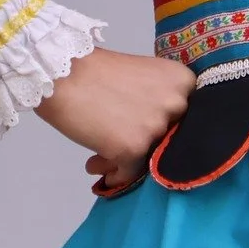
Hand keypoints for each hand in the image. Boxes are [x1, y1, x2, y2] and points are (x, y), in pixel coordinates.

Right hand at [35, 47, 193, 189]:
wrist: (62, 74)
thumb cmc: (96, 72)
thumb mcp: (144, 78)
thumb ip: (159, 101)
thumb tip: (155, 137)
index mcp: (183, 81)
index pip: (186, 118)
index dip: (164, 130)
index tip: (143, 132)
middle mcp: (177, 104)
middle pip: (168, 140)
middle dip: (143, 146)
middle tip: (119, 143)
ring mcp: (156, 127)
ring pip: (148, 158)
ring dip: (123, 160)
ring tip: (100, 156)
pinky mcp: (134, 147)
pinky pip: (129, 173)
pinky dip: (114, 175)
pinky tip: (96, 164)